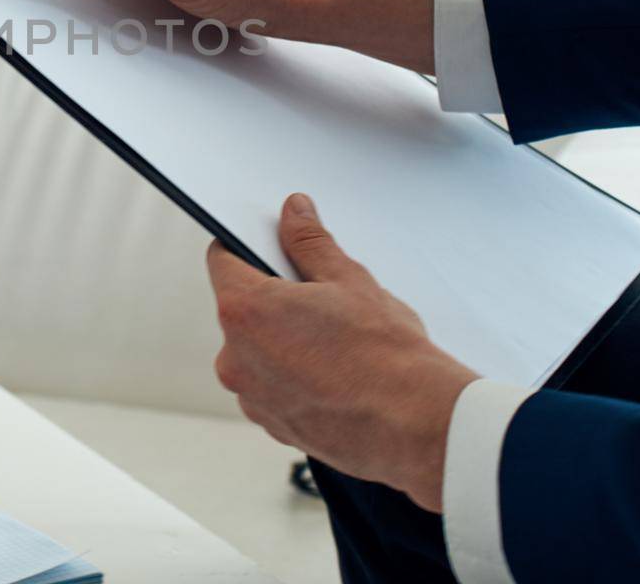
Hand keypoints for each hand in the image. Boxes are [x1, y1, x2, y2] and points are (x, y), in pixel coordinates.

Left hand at [208, 193, 477, 512]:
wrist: (418, 426)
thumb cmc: (386, 355)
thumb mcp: (347, 279)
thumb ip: (309, 241)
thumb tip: (293, 213)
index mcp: (245, 310)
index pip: (222, 260)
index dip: (245, 247)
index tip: (269, 246)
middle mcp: (235, 358)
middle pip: (241, 309)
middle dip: (273, 298)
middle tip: (320, 298)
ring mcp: (251, 397)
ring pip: (257, 351)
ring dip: (283, 341)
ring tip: (333, 343)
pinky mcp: (272, 425)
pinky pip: (272, 387)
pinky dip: (293, 377)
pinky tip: (334, 375)